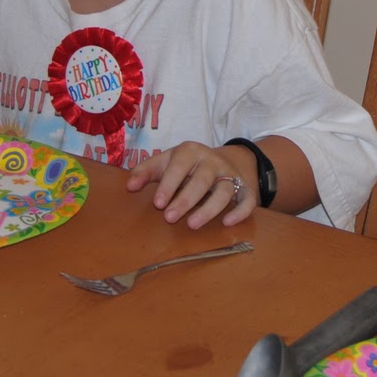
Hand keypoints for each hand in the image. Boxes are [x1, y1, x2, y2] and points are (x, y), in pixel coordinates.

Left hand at [125, 142, 257, 228]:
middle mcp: (212, 161)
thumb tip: (129, 186)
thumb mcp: (165, 162)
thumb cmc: (185, 166)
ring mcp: (230, 174)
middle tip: (170, 218)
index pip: (179, 166)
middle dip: (186, 199)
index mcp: (190, 151)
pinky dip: (241, 211)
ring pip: (225, 191)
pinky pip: (247, 199)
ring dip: (209, 208)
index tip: (158, 203)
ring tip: (192, 225)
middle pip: (201, 180)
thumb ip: (146, 172)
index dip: (169, 184)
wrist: (221, 160)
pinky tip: (228, 223)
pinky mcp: (245, 188)